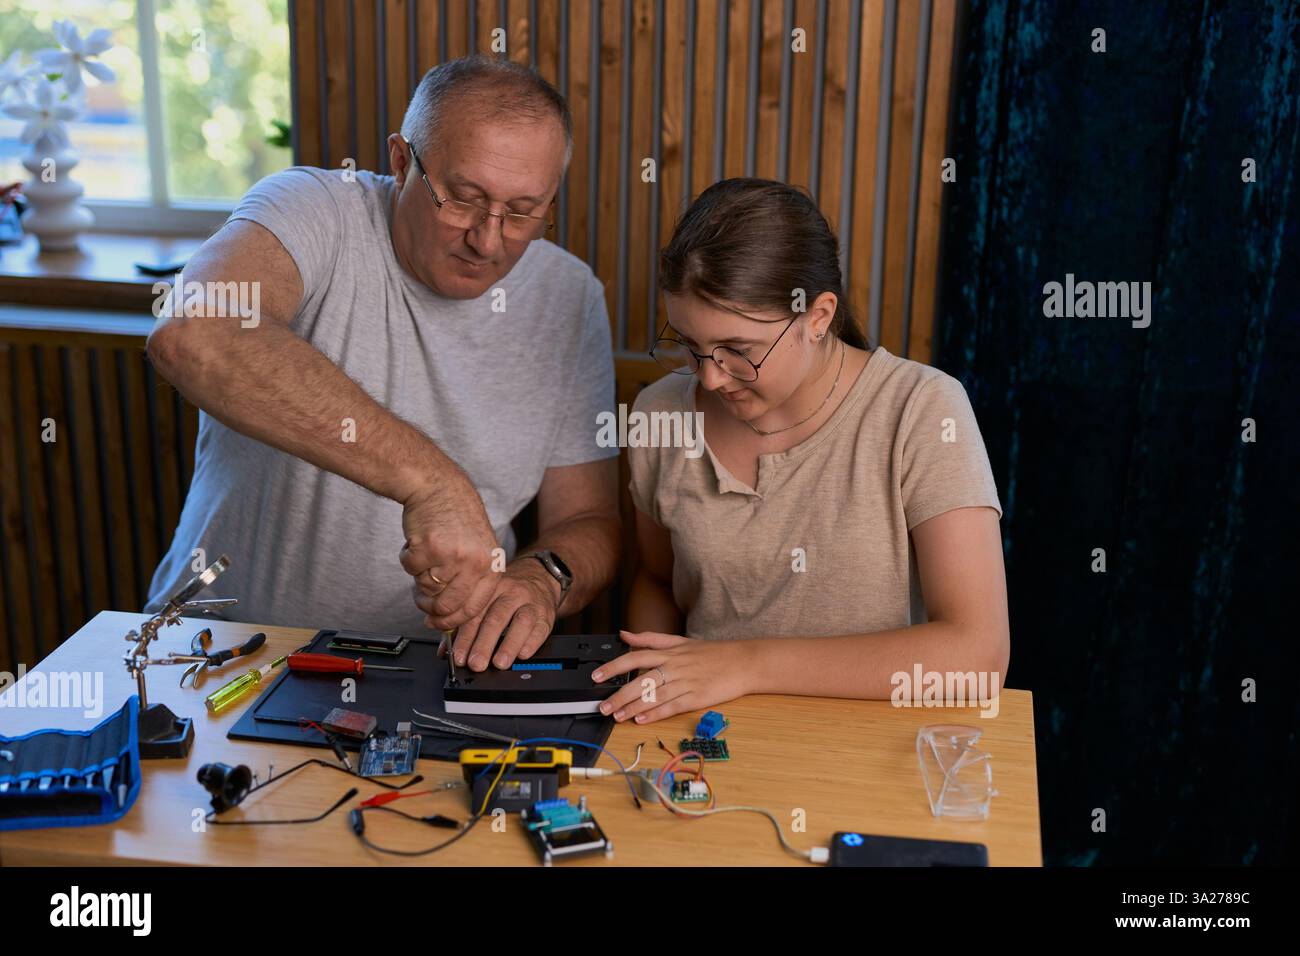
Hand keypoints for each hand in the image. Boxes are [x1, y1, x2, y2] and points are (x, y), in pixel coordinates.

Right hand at [399, 466, 499, 629]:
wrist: (438, 486)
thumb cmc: (456, 518)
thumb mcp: (478, 549)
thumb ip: (469, 581)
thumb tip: (448, 618)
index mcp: (492, 565)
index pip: (474, 608)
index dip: (452, 621)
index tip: (438, 624)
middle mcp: (476, 562)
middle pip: (448, 605)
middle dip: (430, 608)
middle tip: (421, 600)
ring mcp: (452, 555)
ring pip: (426, 588)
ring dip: (418, 577)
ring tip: (424, 557)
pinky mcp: (428, 547)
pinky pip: (410, 569)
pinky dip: (407, 559)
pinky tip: (416, 543)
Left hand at [429, 559, 559, 671]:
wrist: (539, 577)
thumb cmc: (506, 594)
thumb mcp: (484, 602)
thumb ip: (463, 626)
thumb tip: (444, 651)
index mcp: (489, 589)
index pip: (474, 614)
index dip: (464, 638)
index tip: (459, 657)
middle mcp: (510, 592)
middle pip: (496, 618)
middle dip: (484, 644)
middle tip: (476, 663)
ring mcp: (530, 602)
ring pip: (520, 622)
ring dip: (509, 644)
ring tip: (500, 662)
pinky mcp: (546, 613)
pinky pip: (540, 627)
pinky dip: (531, 642)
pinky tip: (522, 654)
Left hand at [590, 630, 755, 724]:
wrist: (743, 662)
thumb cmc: (712, 653)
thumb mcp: (679, 641)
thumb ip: (650, 638)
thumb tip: (624, 634)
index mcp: (669, 652)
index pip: (635, 657)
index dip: (614, 667)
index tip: (596, 676)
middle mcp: (675, 666)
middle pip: (641, 680)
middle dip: (619, 694)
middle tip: (602, 705)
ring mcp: (686, 682)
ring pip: (654, 696)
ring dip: (634, 707)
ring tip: (617, 716)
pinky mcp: (697, 697)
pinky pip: (672, 706)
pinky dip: (656, 714)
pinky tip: (642, 720)